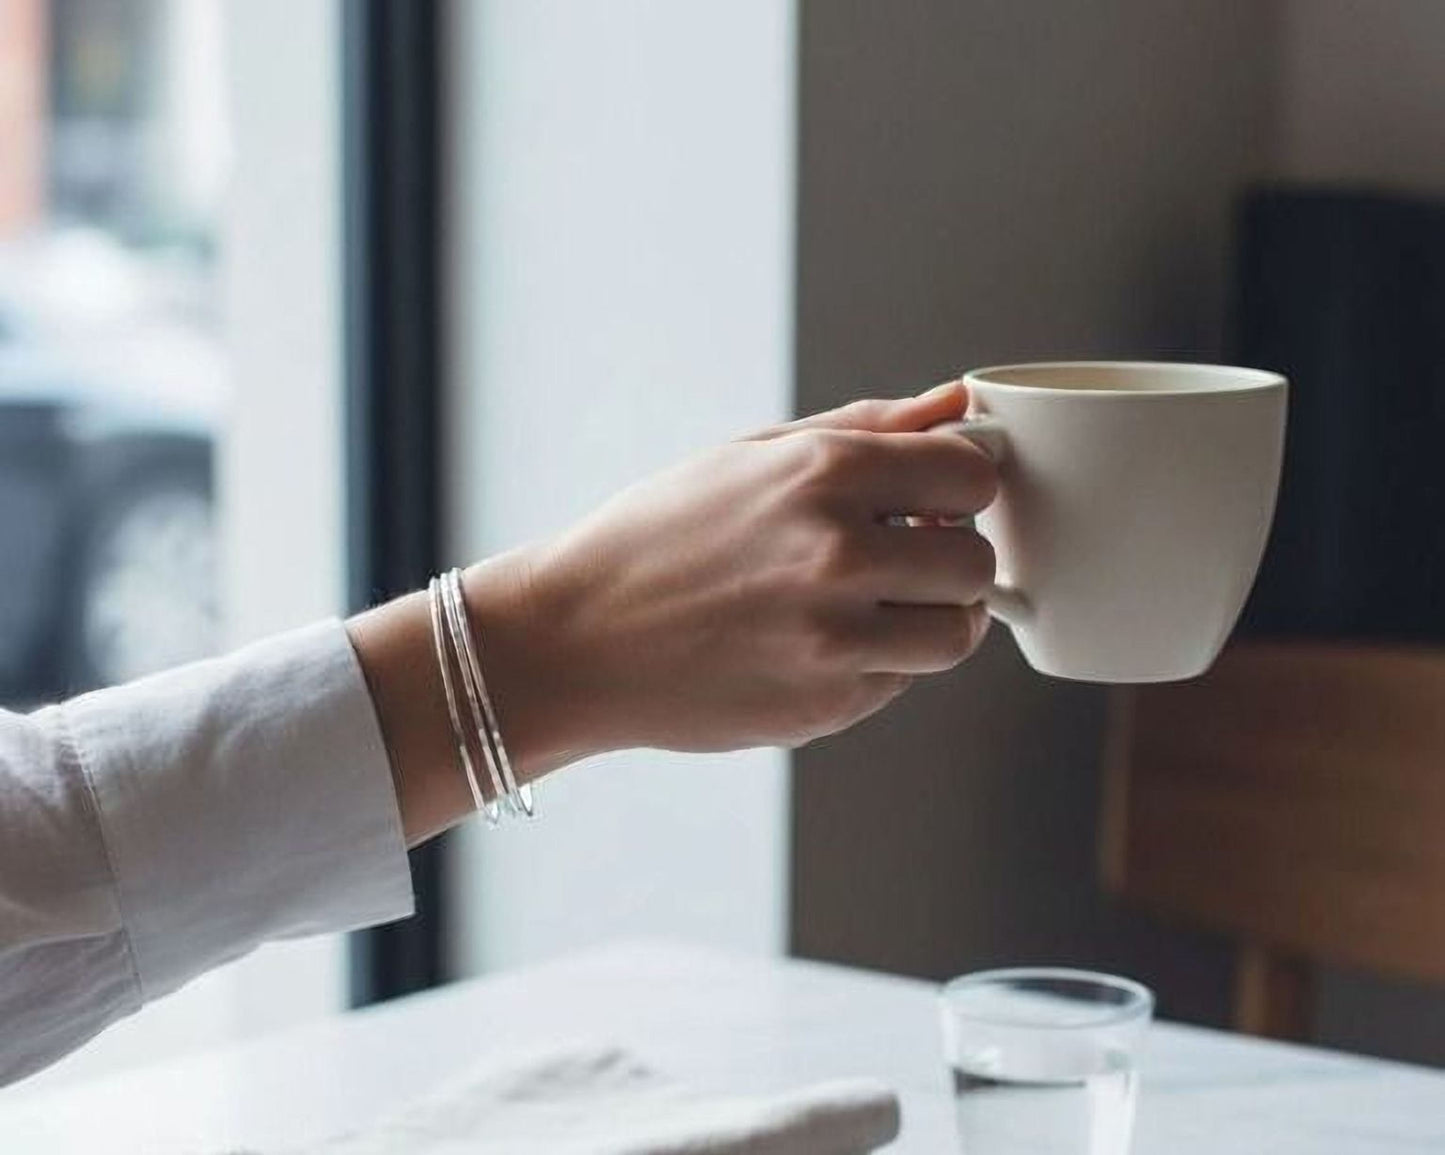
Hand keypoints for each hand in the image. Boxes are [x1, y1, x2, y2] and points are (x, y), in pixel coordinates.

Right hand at [351, 381, 997, 840]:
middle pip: (977, 560)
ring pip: (958, 632)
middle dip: (950, 556)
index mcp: (823, 473)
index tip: (934, 498)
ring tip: (874, 604)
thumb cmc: (662, 535)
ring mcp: (835, 640)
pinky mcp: (828, 705)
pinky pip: (901, 680)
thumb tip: (957, 403)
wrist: (577, 638)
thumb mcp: (754, 454)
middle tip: (903, 557)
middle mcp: (839, 556)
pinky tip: (817, 641)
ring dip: (932, 616)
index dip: (960, 485)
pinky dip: (879, 661)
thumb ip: (868, 427)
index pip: (972, 475)